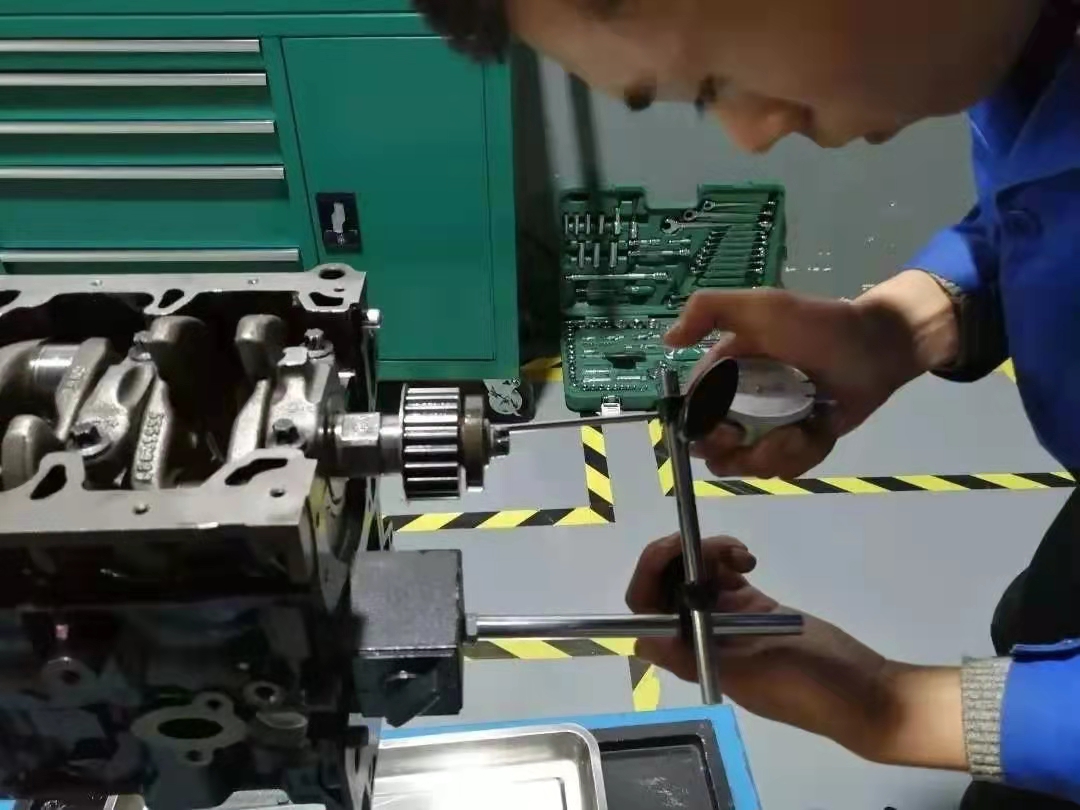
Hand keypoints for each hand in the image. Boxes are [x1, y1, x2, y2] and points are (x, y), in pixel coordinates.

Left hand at [626, 535, 896, 757]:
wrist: (861, 690)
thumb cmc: (805, 684)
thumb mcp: (748, 671)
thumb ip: (694, 655)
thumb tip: (641, 640)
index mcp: (692, 656)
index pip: (647, 616)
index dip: (648, 578)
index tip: (673, 552)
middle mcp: (701, 638)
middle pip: (665, 588)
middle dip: (677, 556)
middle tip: (702, 541)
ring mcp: (727, 621)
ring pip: (694, 575)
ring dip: (706, 553)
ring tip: (739, 553)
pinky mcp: (752, 608)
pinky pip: (722, 575)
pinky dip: (727, 558)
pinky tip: (748, 560)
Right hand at [666, 271, 956, 477]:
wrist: (876, 347)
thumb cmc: (817, 325)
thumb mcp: (762, 306)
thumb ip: (710, 310)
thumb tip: (668, 340)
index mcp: (723, 375)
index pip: (692, 412)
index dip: (700, 428)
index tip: (723, 428)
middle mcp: (739, 404)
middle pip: (712, 448)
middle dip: (734, 452)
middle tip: (762, 438)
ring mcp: (768, 427)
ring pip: (746, 464)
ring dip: (770, 457)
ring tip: (798, 434)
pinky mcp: (798, 444)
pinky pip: (783, 468)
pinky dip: (798, 457)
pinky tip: (816, 434)